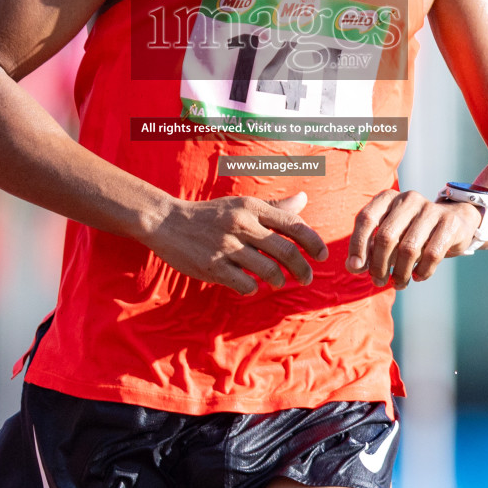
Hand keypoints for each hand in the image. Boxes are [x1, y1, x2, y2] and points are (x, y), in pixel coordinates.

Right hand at [146, 192, 328, 295]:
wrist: (166, 222)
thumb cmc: (210, 215)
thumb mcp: (241, 204)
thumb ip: (274, 207)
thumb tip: (303, 199)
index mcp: (251, 207)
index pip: (292, 224)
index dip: (312, 242)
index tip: (321, 255)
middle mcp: (241, 224)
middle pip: (285, 251)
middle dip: (302, 269)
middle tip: (307, 278)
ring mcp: (226, 246)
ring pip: (268, 270)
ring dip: (278, 280)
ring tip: (278, 282)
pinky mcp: (212, 266)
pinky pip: (244, 284)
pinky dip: (252, 288)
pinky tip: (250, 285)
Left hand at [346, 190, 479, 288]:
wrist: (454, 221)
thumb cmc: (411, 231)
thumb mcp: (389, 235)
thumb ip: (368, 249)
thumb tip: (353, 267)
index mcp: (388, 198)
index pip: (366, 218)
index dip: (357, 244)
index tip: (356, 267)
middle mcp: (408, 199)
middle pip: (386, 236)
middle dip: (379, 265)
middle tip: (378, 281)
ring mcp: (430, 209)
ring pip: (408, 249)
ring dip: (400, 273)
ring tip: (398, 283)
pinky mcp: (449, 223)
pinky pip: (432, 254)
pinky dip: (422, 271)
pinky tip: (417, 277)